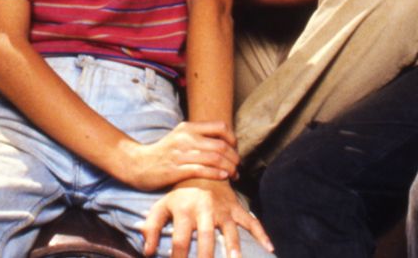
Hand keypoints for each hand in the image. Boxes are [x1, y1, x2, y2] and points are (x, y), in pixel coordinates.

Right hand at [119, 121, 239, 190]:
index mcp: (188, 128)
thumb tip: (222, 141)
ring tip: (234, 175)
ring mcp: (180, 154)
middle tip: (238, 166)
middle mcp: (186, 138)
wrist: (137, 164)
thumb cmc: (162, 152)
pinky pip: (202, 170)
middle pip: (221, 145)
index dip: (232, 139)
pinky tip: (223, 177)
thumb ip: (198, 136)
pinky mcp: (176, 170)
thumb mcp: (179, 136)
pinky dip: (216, 174)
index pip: (220, 127)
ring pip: (214, 158)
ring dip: (229, 168)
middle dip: (234, 158)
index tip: (235, 149)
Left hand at [140, 179, 272, 257]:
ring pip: (230, 230)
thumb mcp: (161, 206)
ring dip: (234, 247)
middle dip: (206, 256)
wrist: (202, 168)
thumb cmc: (179, 194)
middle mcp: (205, 210)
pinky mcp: (236, 208)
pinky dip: (262, 234)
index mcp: (185, 210)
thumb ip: (151, 228)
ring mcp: (224, 209)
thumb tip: (147, 252)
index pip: (180, 240)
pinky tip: (269, 247)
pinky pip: (251, 222)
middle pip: (206, 237)